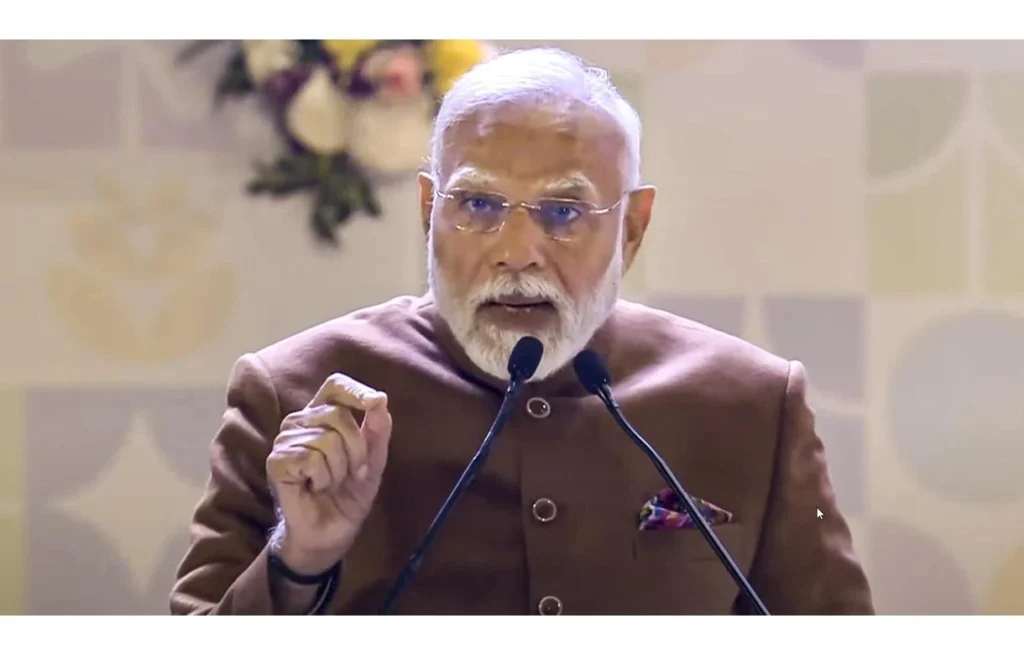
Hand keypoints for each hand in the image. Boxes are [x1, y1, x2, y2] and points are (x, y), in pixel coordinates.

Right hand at [266, 372, 392, 574]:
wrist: (331, 532)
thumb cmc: (349, 494)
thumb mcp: (373, 461)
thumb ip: (377, 431)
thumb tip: (380, 400)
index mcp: (323, 414)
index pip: (335, 386)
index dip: (356, 390)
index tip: (377, 402)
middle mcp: (301, 422)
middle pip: (338, 414)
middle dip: (357, 448)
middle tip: (352, 472)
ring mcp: (286, 440)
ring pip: (327, 438)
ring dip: (339, 469)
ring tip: (331, 482)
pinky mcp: (277, 462)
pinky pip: (311, 458)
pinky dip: (323, 478)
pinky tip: (315, 488)